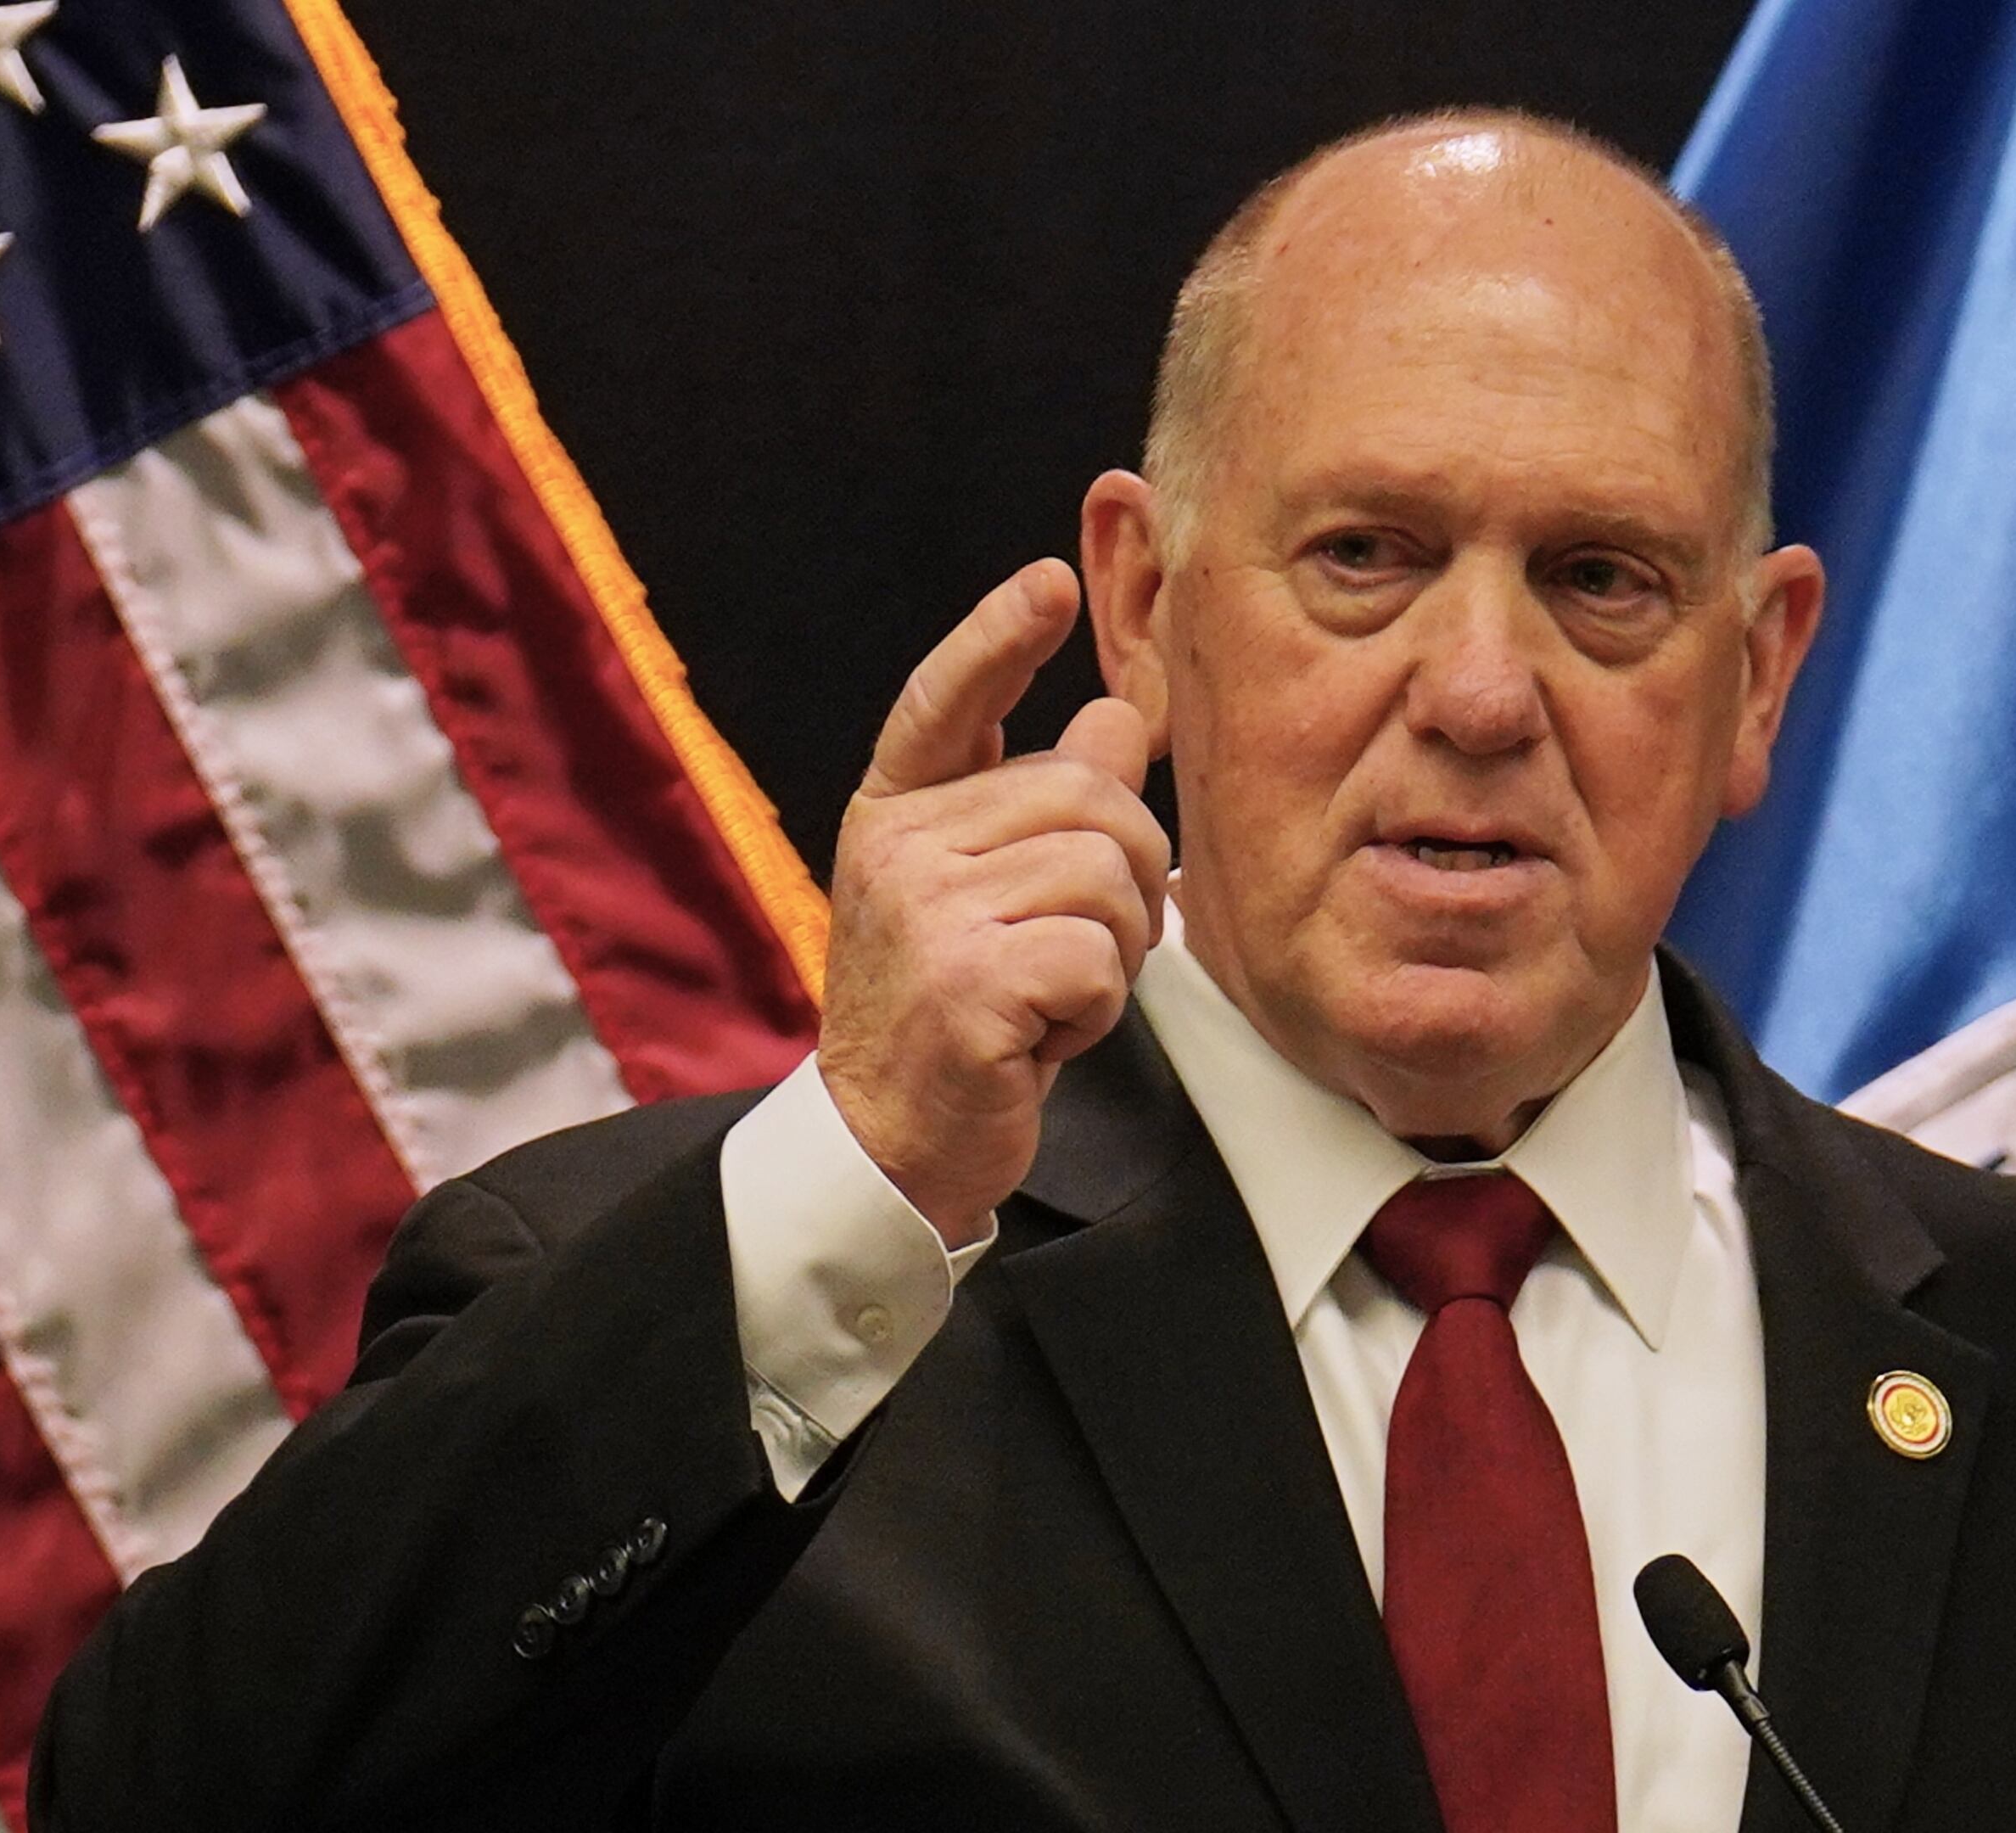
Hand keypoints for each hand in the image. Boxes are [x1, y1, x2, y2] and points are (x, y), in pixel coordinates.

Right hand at [815, 559, 1169, 1246]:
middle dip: (1126, 877)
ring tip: (1052, 996)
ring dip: (1115, 949)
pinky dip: (1097, 1006)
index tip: (1051, 582)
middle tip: (1077, 951)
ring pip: (1107, 874)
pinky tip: (1043, 1037)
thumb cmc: (953, 1014)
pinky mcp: (966, 984)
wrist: (889, 1145)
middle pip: (1091, 798)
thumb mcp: (987, 895)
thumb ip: (1042, 804)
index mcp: (894, 814)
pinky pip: (1097, 956)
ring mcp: (926, 914)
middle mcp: (898, 849)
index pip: (943, 702)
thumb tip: (1119, 713)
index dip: (997, 638)